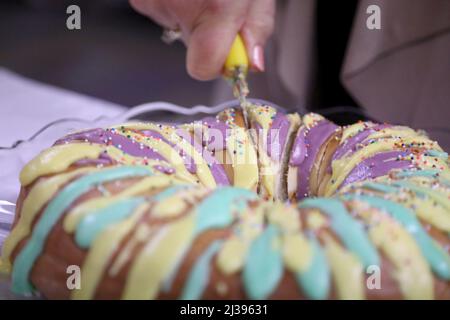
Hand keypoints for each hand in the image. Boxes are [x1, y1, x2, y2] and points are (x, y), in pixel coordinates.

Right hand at [129, 0, 274, 79]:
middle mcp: (175, 6)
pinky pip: (162, 10)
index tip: (231, 51)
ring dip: (192, 12)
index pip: (203, 68)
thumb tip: (252, 62)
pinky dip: (176, 1)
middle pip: (193, 47)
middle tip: (221, 1)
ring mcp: (152, 0)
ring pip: (178, 27)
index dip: (219, 63)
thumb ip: (256, 26)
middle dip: (209, 31)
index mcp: (212, 8)